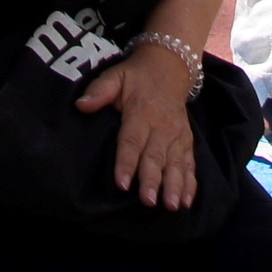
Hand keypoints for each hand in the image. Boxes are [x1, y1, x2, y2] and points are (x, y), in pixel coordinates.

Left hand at [77, 42, 198, 209]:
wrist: (169, 66)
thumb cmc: (136, 77)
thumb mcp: (116, 76)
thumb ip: (99, 91)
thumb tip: (81, 104)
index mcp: (141, 111)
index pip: (132, 140)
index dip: (126, 161)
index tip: (122, 182)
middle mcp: (161, 125)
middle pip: (155, 156)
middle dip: (152, 180)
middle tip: (148, 200)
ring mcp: (177, 135)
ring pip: (176, 163)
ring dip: (174, 185)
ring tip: (172, 205)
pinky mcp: (187, 141)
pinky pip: (190, 164)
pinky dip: (190, 183)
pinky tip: (187, 201)